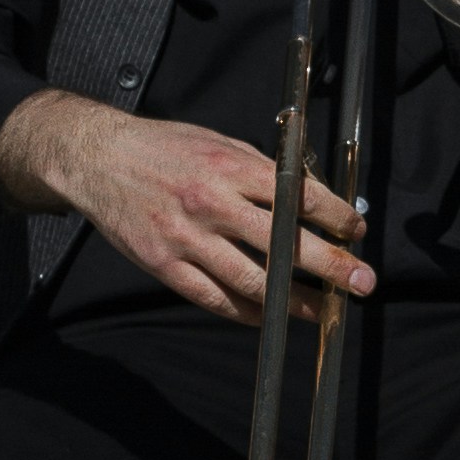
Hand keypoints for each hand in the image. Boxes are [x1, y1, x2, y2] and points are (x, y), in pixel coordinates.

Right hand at [0, 93, 372, 323]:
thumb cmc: (165, 148)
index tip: (356, 231)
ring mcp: (187, 238)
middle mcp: (212, 204)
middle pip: (284, 244)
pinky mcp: (163, 264)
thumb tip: (310, 195)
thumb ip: (262, 170)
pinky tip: (272, 317)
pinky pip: (214, 297)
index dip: (335, 216)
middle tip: (363, 281)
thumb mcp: (219, 142)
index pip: (300, 195)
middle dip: (332, 265)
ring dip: (295, 300)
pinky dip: (248, 312)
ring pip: (253, 280)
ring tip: (325, 310)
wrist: (96, 157)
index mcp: (231, 167)